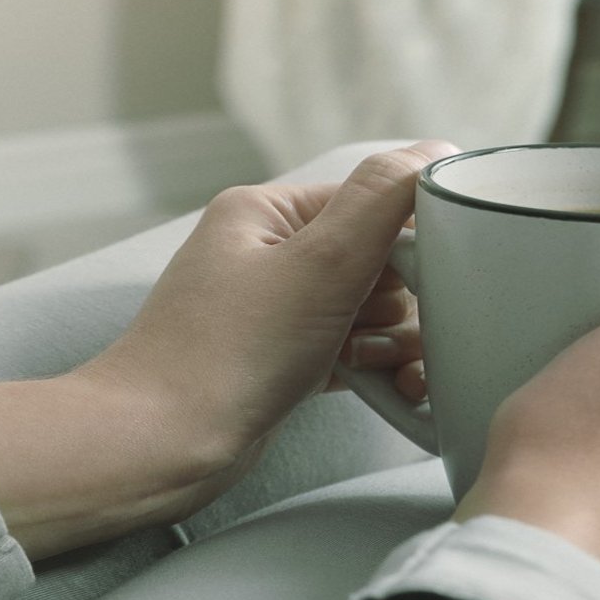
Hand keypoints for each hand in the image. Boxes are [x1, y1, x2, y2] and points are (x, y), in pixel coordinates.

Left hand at [85, 142, 456, 491]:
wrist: (162, 448)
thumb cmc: (228, 353)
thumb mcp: (321, 260)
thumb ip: (384, 198)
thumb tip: (437, 151)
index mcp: (268, 212)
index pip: (373, 202)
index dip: (409, 243)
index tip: (419, 281)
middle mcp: (270, 254)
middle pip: (383, 261)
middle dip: (401, 303)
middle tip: (374, 329)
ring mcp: (279, 312)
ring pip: (378, 312)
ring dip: (394, 342)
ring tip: (367, 365)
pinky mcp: (288, 361)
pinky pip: (359, 352)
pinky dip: (379, 369)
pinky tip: (389, 389)